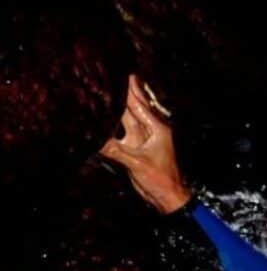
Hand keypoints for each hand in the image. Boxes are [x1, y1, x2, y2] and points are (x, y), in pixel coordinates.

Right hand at [100, 74, 190, 213]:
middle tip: (113, 73)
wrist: (167, 197)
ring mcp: (142, 138)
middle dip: (124, 91)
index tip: (124, 73)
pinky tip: (103, 114)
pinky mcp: (134, 148)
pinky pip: (120, 132)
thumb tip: (95, 140)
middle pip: (133, 107)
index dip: (130, 89)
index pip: (139, 104)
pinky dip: (112, 123)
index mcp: (157, 129)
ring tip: (106, 88)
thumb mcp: (137, 164)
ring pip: (126, 118)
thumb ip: (116, 151)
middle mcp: (149, 130)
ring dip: (117, 105)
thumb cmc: (160, 179)